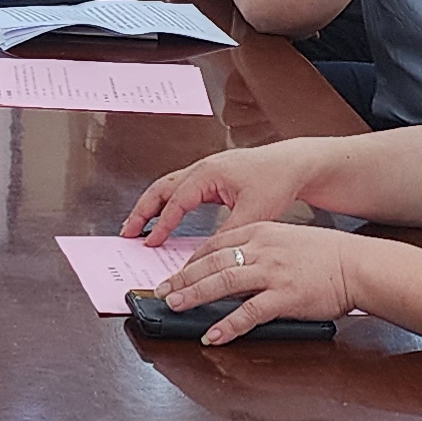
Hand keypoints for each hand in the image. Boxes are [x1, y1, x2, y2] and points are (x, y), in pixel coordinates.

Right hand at [122, 135, 335, 244]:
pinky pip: (181, 191)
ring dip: (151, 207)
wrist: (294, 164)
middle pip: (161, 189)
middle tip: (127, 233)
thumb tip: (206, 256)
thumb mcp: (253, 212)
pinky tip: (165, 219)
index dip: (162, 224)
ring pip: (168, 188)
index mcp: (208, 173)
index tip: (150, 243)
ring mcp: (206, 172)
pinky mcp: (212, 179)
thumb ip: (227, 235)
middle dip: (142, 211)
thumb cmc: (276, 179)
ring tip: (138, 228)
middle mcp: (202, 169)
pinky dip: (167, 205)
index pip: (176, 201)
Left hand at [151, 216, 357, 342]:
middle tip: (161, 290)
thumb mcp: (288, 240)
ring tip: (174, 306)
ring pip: (222, 282)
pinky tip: (212, 335)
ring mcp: (272, 272)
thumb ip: (261, 249)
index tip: (177, 271)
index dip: (192, 259)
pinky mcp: (285, 297)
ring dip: (194, 295)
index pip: (216, 243)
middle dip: (182, 277)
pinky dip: (227, 325)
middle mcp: (262, 249)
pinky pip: (248, 312)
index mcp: (261, 232)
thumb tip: (236, 266)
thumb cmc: (328, 255)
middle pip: (212, 262)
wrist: (358, 265)